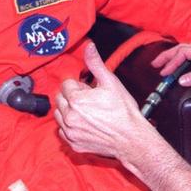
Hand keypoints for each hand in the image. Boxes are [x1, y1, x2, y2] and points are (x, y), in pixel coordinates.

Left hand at [55, 41, 162, 168]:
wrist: (131, 138)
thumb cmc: (123, 112)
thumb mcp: (111, 82)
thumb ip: (95, 63)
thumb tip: (89, 47)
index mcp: (76, 100)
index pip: (66, 84)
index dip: (80, 85)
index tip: (90, 90)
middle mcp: (70, 117)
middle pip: (60, 99)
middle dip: (72, 97)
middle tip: (90, 100)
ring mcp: (71, 132)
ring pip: (59, 115)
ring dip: (68, 111)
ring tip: (86, 111)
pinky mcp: (74, 144)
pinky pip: (63, 131)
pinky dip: (70, 126)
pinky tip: (84, 124)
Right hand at [152, 42, 190, 86]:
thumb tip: (181, 80)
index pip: (184, 52)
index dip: (171, 62)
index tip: (163, 73)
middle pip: (184, 48)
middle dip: (168, 56)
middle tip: (156, 64)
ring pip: (190, 50)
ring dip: (176, 56)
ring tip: (166, 63)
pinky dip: (185, 58)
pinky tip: (185, 64)